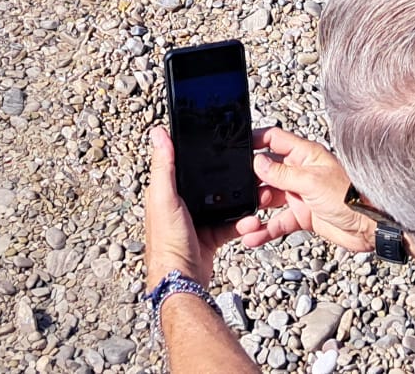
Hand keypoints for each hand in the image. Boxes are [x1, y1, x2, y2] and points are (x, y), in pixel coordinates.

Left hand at [143, 127, 253, 290]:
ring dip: (240, 204)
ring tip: (255, 201)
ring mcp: (196, 220)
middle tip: (249, 176)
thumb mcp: (165, 198)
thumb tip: (158, 133)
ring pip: (224, 204)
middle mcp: (180, 204)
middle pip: (209, 185)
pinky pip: (230, 224)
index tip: (223, 148)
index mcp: (166, 191)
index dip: (202, 156)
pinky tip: (251, 223)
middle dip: (230, 181)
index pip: (184, 165)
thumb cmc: (168, 242)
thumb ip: (164, 166)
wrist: (182, 282)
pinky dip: (241, 224)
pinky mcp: (209, 235)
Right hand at [237, 127, 377, 254]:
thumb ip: (282, 173)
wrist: (370, 228)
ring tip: (242, 220)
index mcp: (304, 155)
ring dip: (255, 209)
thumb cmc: (349, 197)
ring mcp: (300, 195)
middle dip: (250, 181)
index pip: (275, 140)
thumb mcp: (311, 181)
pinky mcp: (303, 216)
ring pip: (270, 199)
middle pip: (267, 172)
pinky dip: (265, 230)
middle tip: (235, 191)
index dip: (256, 141)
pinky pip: (278, 222)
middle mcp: (300, 172)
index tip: (237, 147)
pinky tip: (252, 237)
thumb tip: (257, 162)